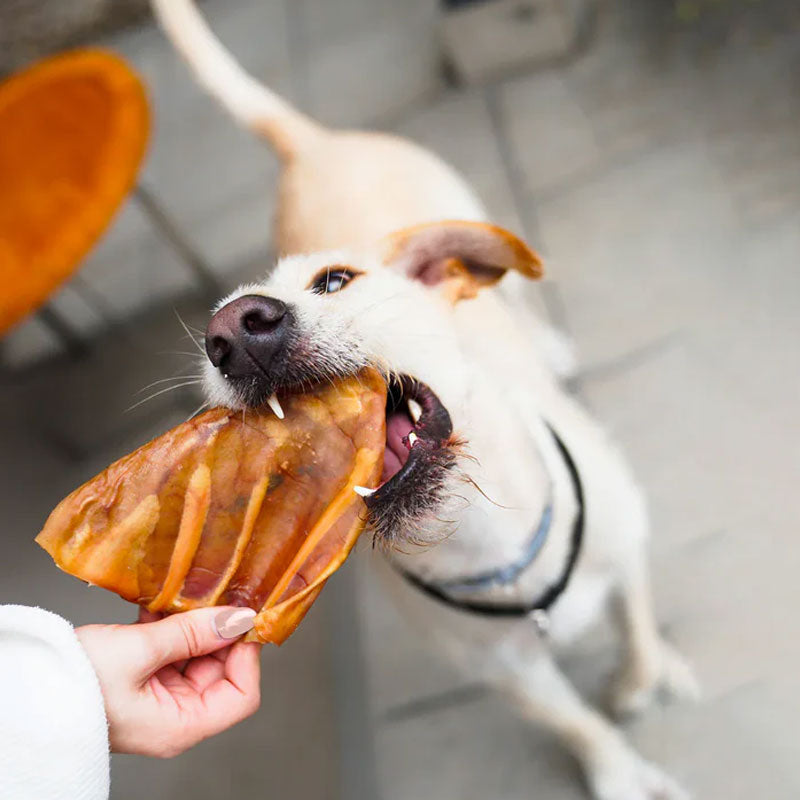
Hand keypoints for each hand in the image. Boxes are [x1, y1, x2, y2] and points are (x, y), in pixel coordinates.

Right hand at [76, 606, 260, 756]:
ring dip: (192, 623)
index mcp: (180, 725)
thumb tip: (238, 618)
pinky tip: (162, 603)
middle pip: (221, 670)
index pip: (242, 695)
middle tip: (215, 595)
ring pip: (197, 653)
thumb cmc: (75, 682)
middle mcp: (175, 715)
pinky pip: (171, 648)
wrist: (23, 683)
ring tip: (185, 596)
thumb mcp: (140, 651)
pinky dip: (170, 624)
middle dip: (218, 632)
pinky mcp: (143, 676)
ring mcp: (159, 695)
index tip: (241, 619)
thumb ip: (193, 633)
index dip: (246, 655)